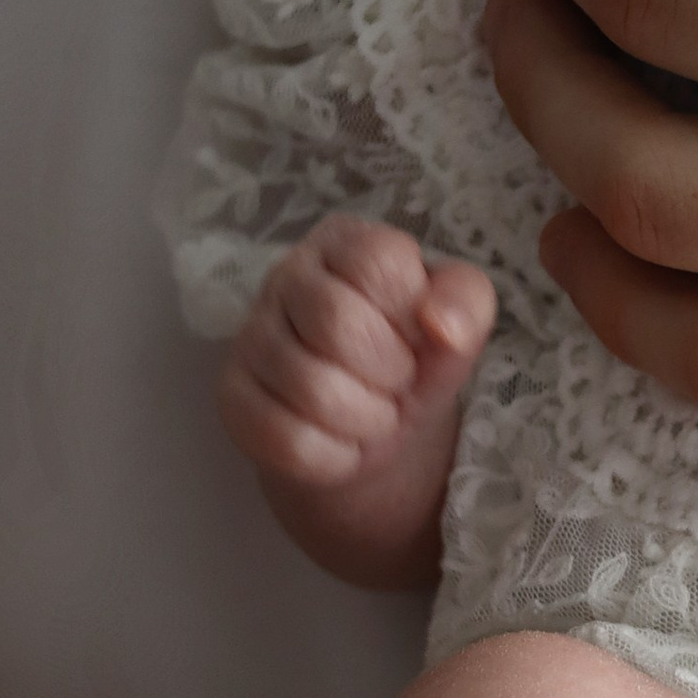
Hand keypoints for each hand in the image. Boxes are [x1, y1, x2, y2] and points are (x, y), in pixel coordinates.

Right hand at [220, 216, 496, 586]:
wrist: (370, 427)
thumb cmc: (412, 357)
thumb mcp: (455, 326)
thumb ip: (466, 306)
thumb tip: (443, 324)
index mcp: (345, 242)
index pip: (379, 260)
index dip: (412, 313)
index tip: (416, 335)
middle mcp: (287, 276)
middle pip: (338, 322)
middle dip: (389, 370)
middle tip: (396, 381)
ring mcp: (250, 336)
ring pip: (312, 387)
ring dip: (368, 419)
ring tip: (375, 413)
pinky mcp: (232, 396)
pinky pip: (286, 439)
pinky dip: (335, 456)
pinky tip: (342, 442)